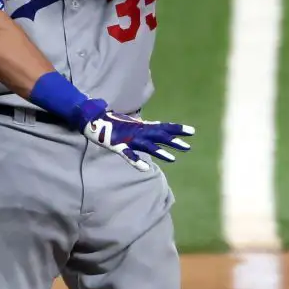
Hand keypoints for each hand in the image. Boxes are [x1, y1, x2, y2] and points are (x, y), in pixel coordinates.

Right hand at [79, 99, 194, 171]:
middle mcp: (139, 132)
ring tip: (172, 159)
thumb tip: (160, 126)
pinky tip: (145, 168)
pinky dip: (136, 161)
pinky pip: (129, 155)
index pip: (164, 127)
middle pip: (160, 136)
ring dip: (160, 152)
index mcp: (143, 126)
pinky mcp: (119, 146)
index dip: (178, 129)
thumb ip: (148, 126)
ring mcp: (130, 139)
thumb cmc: (116, 122)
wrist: (95, 119)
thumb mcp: (135, 124)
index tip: (192, 132)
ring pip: (148, 146)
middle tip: (188, 147)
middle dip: (174, 141)